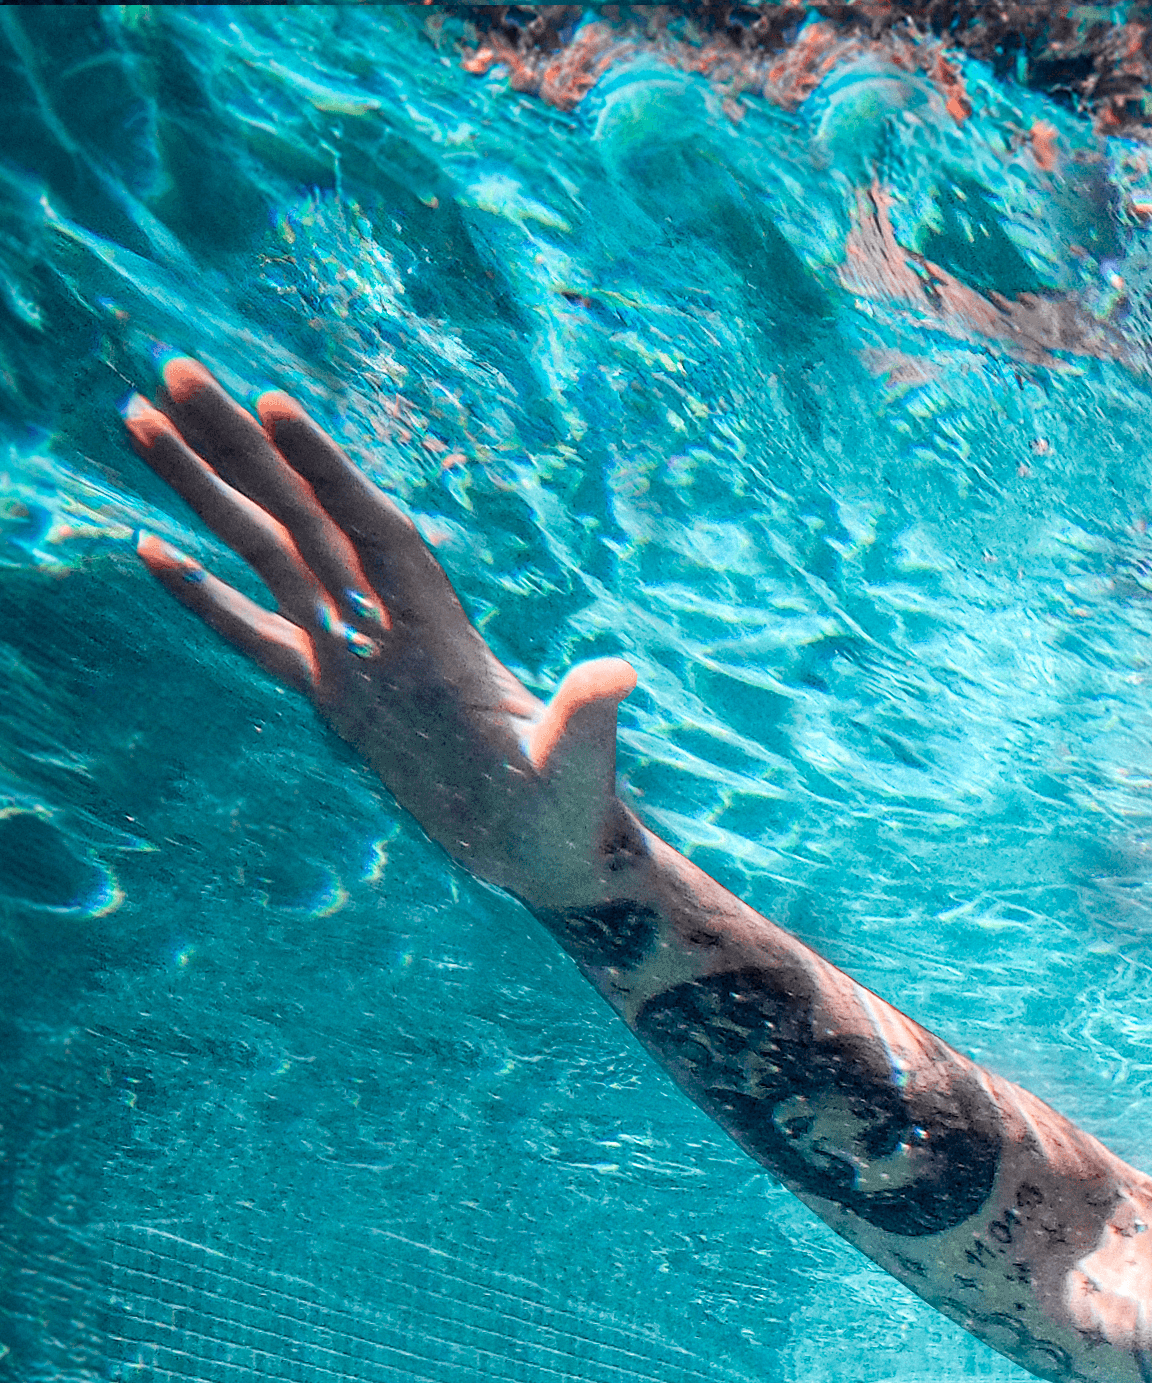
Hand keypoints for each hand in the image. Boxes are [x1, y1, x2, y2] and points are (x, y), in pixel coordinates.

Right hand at [123, 358, 641, 911]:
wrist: (554, 854)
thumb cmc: (570, 813)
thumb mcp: (577, 767)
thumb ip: (587, 718)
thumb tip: (622, 676)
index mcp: (440, 638)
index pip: (376, 536)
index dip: (329, 474)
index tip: (274, 403)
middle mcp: (393, 631)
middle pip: (303, 521)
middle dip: (239, 448)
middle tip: (173, 368)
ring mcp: (357, 659)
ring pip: (267, 557)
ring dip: (204, 490)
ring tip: (138, 416)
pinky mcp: (336, 698)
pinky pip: (256, 636)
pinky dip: (203, 596)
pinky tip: (148, 546)